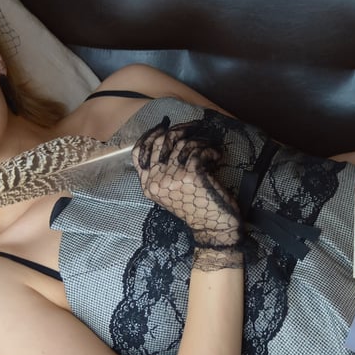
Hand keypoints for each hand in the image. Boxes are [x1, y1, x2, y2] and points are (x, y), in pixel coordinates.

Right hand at [132, 118, 243, 269]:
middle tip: (194, 127)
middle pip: (160, 142)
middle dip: (178, 130)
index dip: (150, 135)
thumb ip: (163, 171)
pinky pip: (198, 150)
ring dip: (199, 142)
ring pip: (182, 144)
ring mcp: (172, 177)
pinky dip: (210, 150)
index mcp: (147, 185)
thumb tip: (167, 138)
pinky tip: (216, 156)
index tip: (164, 126)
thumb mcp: (171, 191)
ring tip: (209, 147)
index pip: (138, 153)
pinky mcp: (190, 175)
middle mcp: (155, 181)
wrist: (213, 228)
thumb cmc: (195, 208)